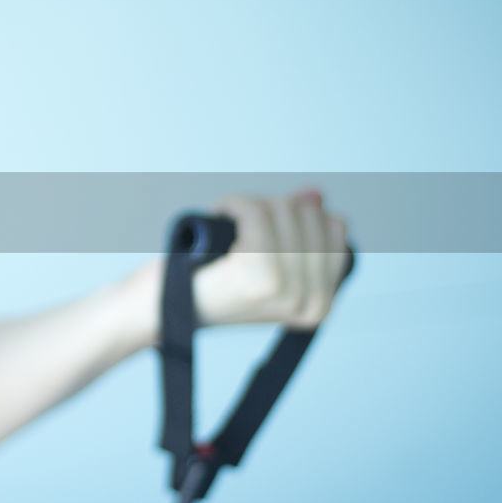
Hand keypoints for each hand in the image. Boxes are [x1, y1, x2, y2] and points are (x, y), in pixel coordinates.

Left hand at [193, 189, 349, 328]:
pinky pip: (256, 212)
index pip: (335, 228)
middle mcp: (314, 302)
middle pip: (310, 214)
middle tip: (241, 225)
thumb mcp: (264, 259)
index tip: (265, 225)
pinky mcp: (259, 273)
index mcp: (321, 304)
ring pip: (284, 209)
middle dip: (273, 207)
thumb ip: (297, 230)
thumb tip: (316, 194)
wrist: (166, 308)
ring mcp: (289, 290)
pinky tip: (220, 213)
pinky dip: (235, 203)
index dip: (299, 213)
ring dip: (251, 205)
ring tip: (229, 223)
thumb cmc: (212, 283)